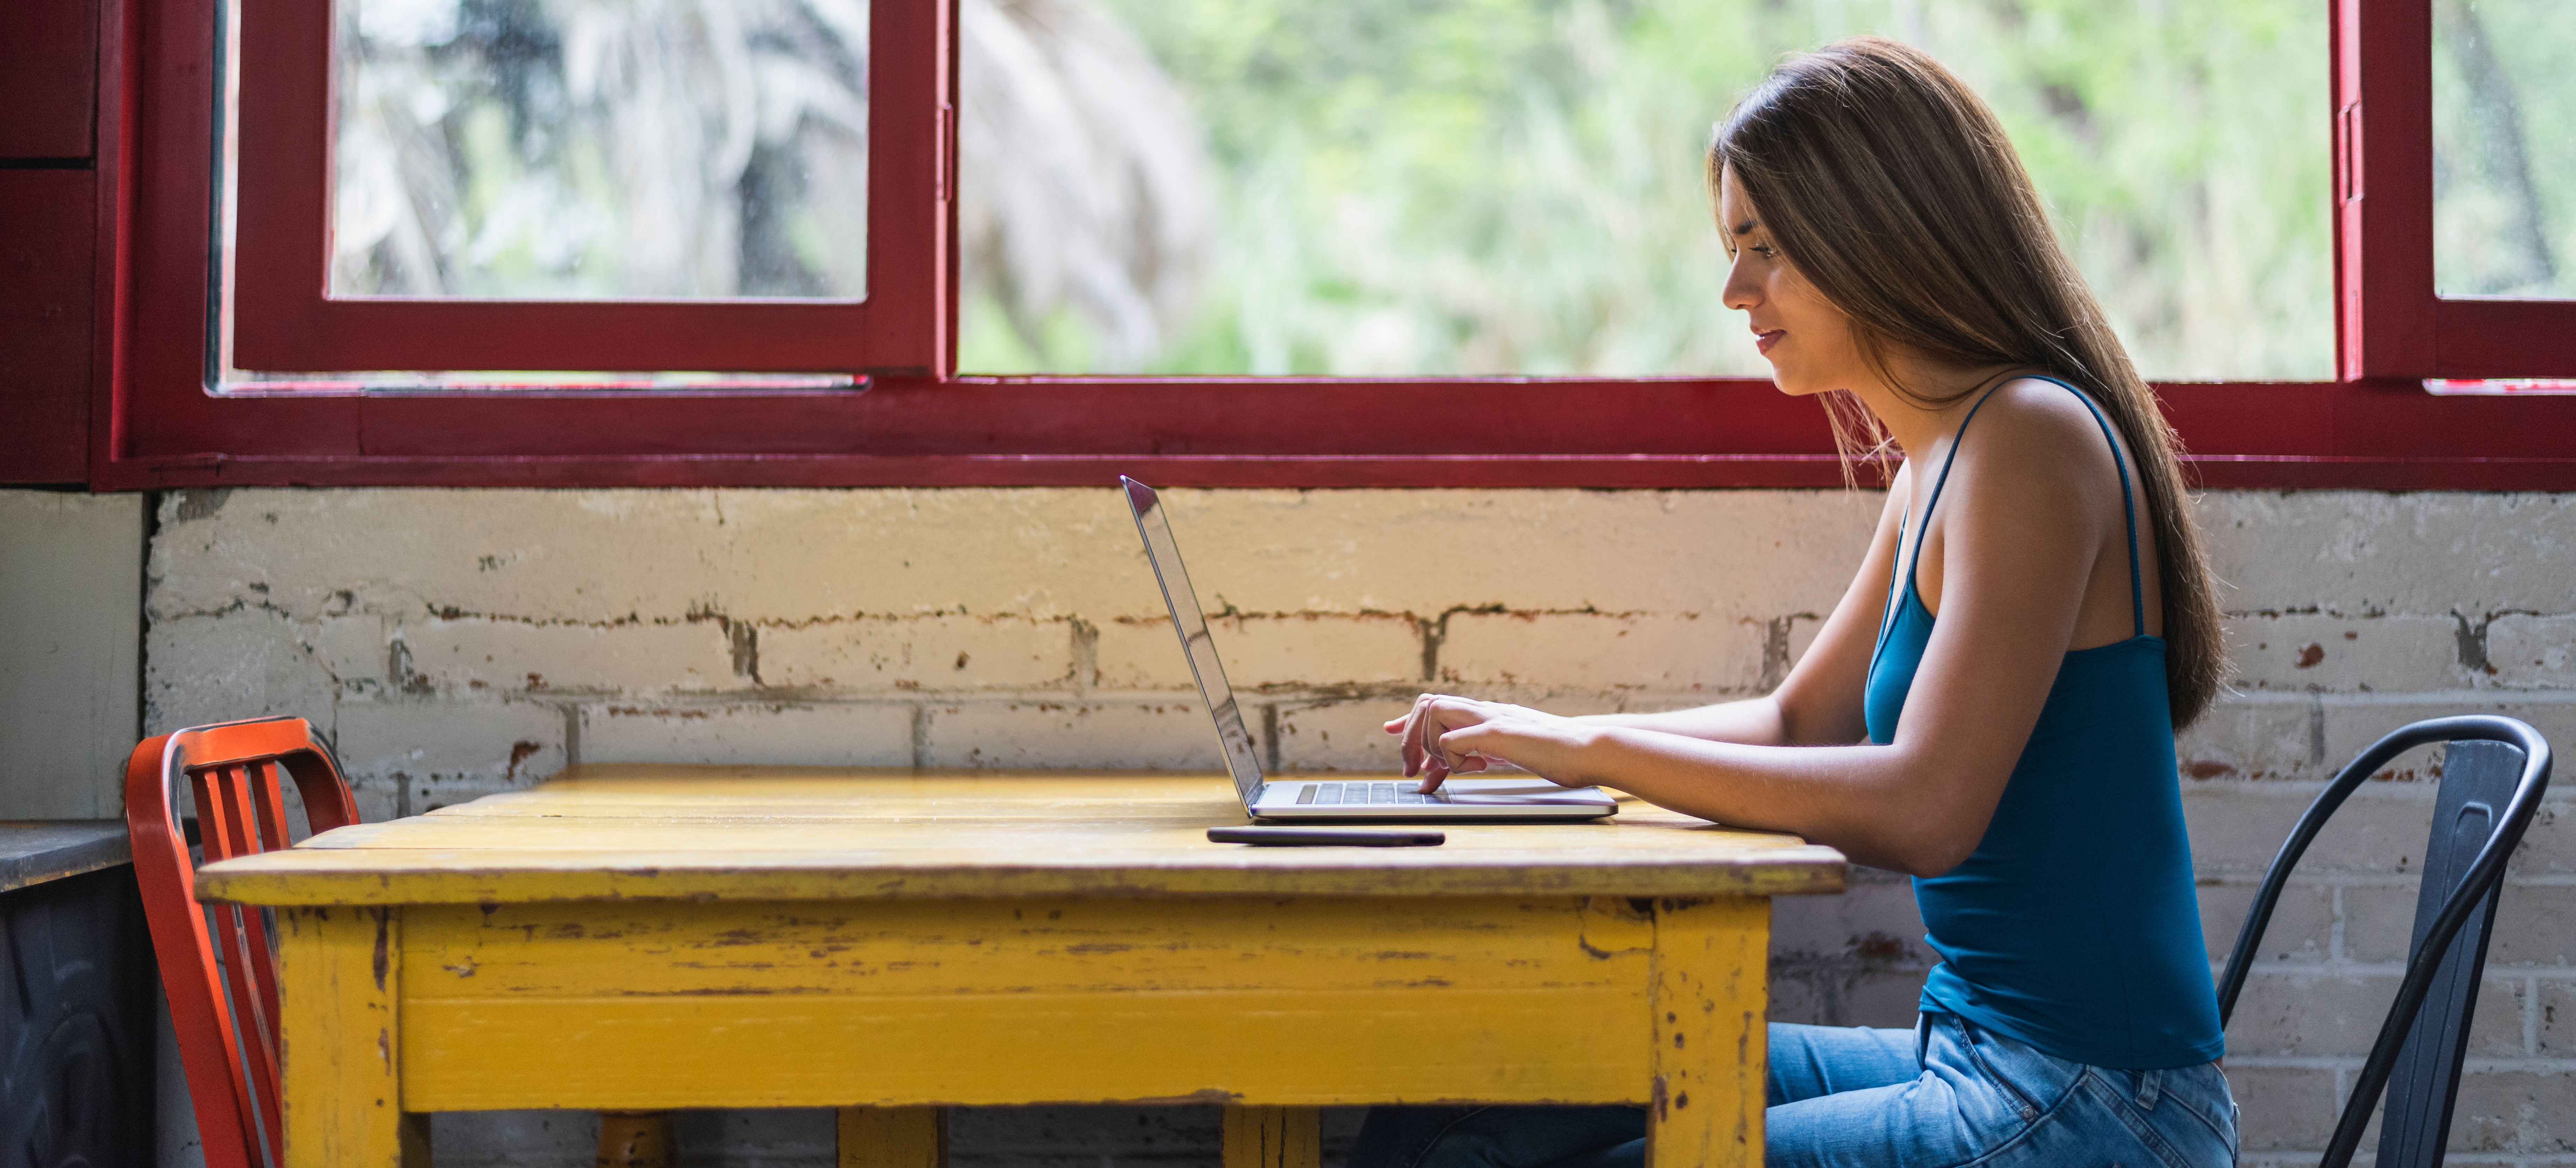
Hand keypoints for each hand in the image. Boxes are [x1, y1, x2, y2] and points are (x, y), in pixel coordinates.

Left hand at [1382, 694, 1598, 791]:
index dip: (1409, 719)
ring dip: (1430, 747)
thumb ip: (1484, 751)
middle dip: (1409, 738)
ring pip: (1434, 714)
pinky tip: (1473, 768)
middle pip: (1428, 704)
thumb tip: (1458, 762)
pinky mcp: (1499, 734)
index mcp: (1488, 715)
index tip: (1390, 731)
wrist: (1590, 749)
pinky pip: (1454, 738)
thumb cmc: (1557, 754)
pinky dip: (1452, 757)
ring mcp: (1492, 719)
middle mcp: (1486, 711)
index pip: (1437, 705)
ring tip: (1444, 774)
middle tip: (1412, 772)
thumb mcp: (1511, 752)